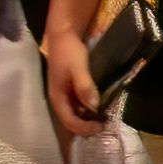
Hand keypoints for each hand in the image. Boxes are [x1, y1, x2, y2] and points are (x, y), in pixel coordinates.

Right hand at [42, 26, 105, 140]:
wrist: (63, 35)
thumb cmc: (69, 51)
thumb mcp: (78, 68)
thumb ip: (84, 86)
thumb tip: (94, 106)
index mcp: (57, 98)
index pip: (70, 122)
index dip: (85, 128)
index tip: (102, 126)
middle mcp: (58, 100)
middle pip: (71, 122)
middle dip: (87, 127)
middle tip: (105, 125)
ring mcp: (63, 95)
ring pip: (74, 115)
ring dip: (88, 120)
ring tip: (104, 119)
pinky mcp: (68, 90)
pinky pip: (77, 106)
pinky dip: (87, 111)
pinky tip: (99, 108)